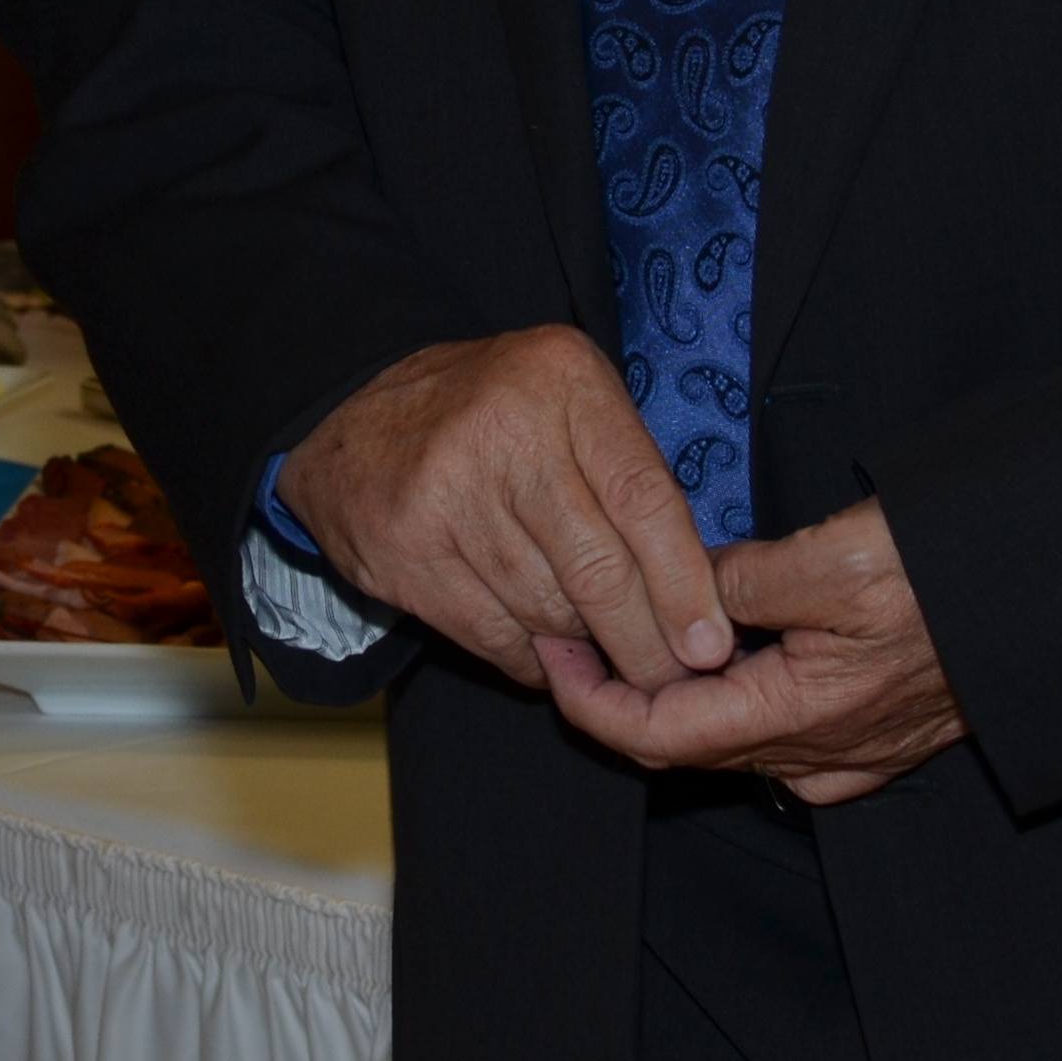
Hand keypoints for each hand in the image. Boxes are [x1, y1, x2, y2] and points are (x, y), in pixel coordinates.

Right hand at [275, 329, 735, 690]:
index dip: (684, 582)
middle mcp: (501, 430)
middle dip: (645, 643)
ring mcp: (444, 492)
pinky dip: (532, 659)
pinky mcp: (404, 550)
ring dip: (586, 649)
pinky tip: (545, 653)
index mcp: (560, 379)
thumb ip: (629, 475)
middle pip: (597, 568)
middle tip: (672, 681)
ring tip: (605, 656)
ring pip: (547, 609)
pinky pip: (494, 634)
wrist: (352, 425)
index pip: (642, 496)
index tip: (710, 645)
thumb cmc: (493, 418)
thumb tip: (699, 602)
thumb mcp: (569, 402)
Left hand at [538, 498, 965, 803]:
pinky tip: (720, 666)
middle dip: (618, 699)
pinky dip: (730, 709)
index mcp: (795, 715)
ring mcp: (850, 752)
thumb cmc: (945, 575)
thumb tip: (682, 588)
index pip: (658, 737)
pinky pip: (780, 742)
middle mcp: (818, 752)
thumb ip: (741, 582)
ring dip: (672, 700)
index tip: (551, 652)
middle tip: (572, 636)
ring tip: (627, 639)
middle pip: (686, 748)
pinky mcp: (876, 737)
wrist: (1043, 599)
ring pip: (730, 744)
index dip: (590, 702)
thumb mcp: (830, 559)